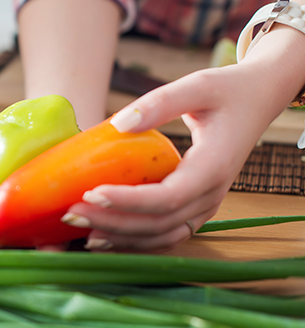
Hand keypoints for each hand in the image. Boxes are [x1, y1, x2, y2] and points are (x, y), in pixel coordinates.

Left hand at [61, 57, 291, 252]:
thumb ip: (160, 102)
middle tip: (70, 213)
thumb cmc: (227, 91)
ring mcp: (205, 206)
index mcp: (213, 167)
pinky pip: (164, 235)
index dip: (128, 201)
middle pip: (159, 223)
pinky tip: (101, 238)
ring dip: (119, 239)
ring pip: (161, 237)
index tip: (91, 192)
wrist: (258, 100)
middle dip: (112, 223)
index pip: (168, 197)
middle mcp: (212, 195)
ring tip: (78, 231)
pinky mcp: (195, 208)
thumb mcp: (198, 85)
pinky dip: (133, 242)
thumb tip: (119, 124)